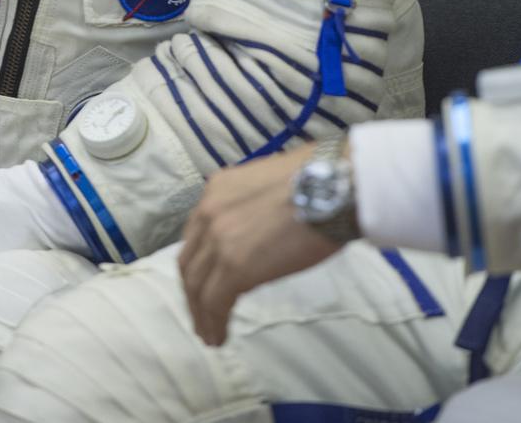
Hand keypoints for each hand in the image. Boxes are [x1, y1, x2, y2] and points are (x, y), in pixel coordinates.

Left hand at [179, 146, 338, 346]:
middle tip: (200, 314)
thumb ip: (249, 208)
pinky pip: (214, 302)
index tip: (204, 281)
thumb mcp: (266, 186)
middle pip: (190, 261)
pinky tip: (220, 337)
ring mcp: (218, 240)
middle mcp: (208, 212)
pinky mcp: (233, 268)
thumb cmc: (315, 183)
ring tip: (208, 334)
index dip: (198, 261)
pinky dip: (214, 323)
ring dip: (200, 313)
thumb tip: (258, 232)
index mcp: (216, 190)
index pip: (196, 234)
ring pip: (196, 285)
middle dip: (193, 291)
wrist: (331, 188)